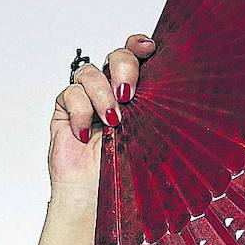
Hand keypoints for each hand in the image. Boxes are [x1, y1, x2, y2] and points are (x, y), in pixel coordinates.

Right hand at [46, 32, 156, 193]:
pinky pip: (70, 94)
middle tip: (128, 94)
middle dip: (124, 67)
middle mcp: (113, 92)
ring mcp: (88, 99)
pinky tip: (86, 135)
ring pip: (90, 73)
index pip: (139, 58)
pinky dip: (80, 111)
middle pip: (116, 57)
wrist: (99, 199)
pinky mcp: (66, 110)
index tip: (148, 48)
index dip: (140, 46)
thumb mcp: (150, 141)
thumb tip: (178, 98)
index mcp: (139, 96)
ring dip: (101, 94)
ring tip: (111, 123)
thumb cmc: (127, 175)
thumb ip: (155, 115)